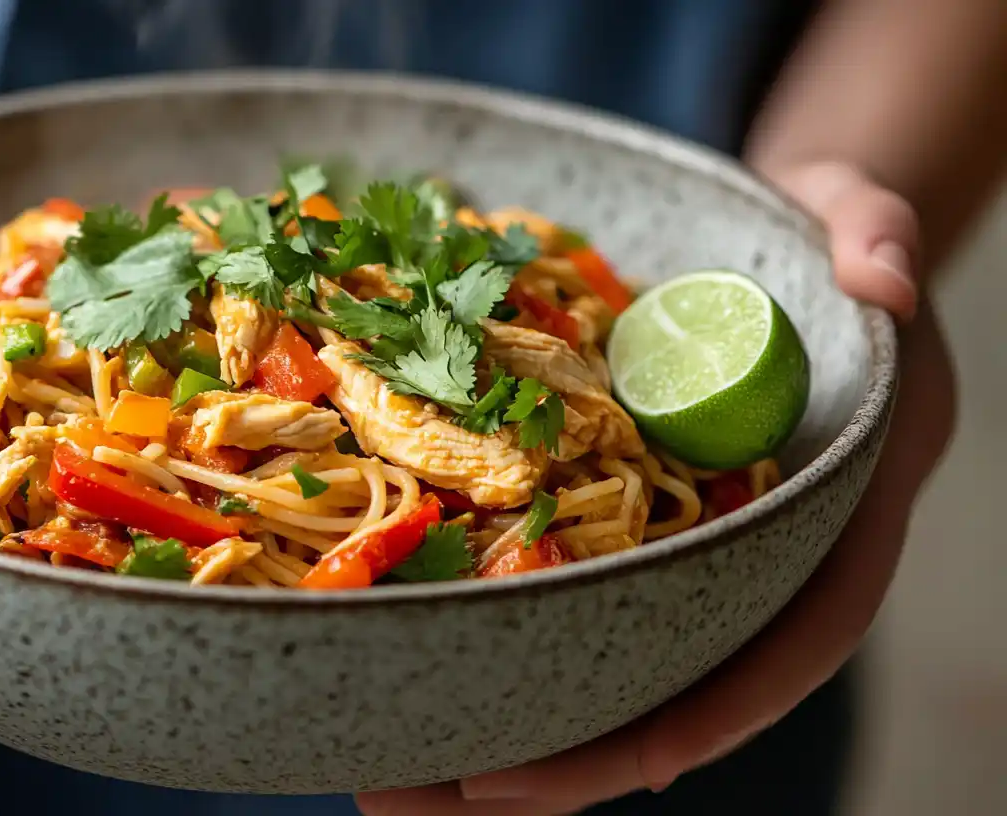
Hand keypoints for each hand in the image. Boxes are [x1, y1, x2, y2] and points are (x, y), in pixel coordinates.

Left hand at [357, 161, 954, 814]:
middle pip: (674, 684)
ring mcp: (677, 550)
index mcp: (830, 512)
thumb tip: (876, 274)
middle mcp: (751, 553)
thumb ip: (874, 234)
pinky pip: (556, 606)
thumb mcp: (857, 218)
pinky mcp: (615, 531)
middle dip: (575, 756)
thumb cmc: (817, 242)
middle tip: (458, 793)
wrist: (765, 251)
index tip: (641, 759)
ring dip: (504, 732)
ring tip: (389, 781)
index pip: (799, 633)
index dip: (727, 705)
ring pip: (602, 667)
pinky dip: (485, 649)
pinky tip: (397, 679)